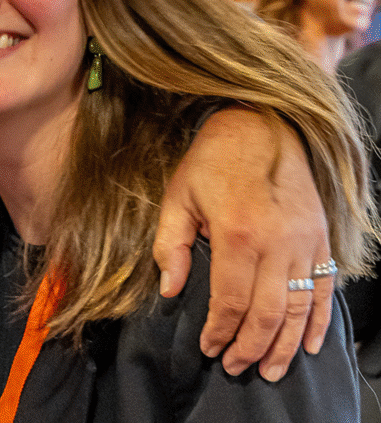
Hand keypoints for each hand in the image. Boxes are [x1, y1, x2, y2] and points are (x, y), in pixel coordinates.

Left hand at [153, 108, 327, 381]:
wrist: (260, 126)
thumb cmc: (212, 161)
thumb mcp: (178, 198)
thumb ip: (172, 246)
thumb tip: (170, 290)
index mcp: (237, 234)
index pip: (231, 301)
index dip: (220, 331)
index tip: (209, 348)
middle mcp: (277, 243)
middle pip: (268, 313)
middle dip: (251, 347)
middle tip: (236, 367)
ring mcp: (305, 242)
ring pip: (300, 308)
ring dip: (285, 345)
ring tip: (271, 370)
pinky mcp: (321, 238)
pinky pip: (326, 288)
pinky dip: (319, 320)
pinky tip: (308, 344)